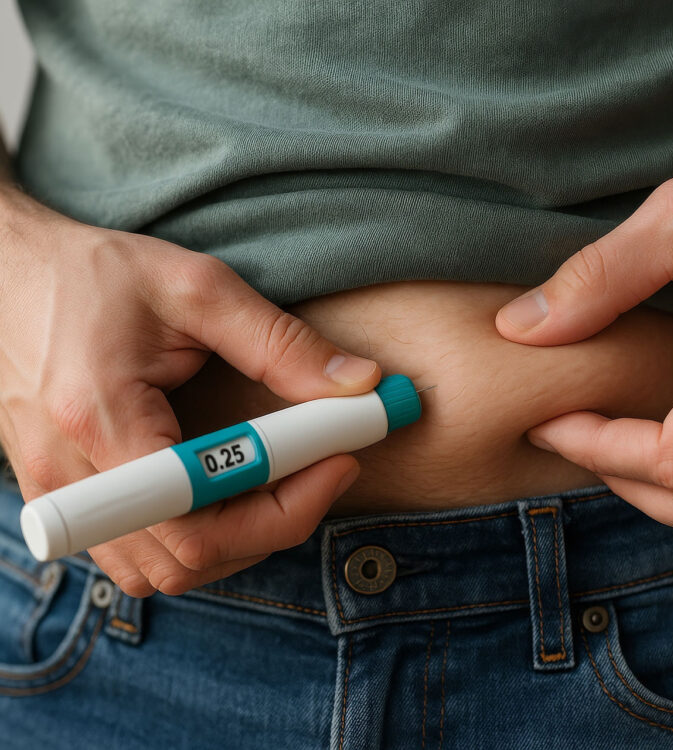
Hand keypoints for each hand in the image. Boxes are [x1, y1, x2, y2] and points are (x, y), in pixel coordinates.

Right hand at [0, 186, 380, 595]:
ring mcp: (59, 498)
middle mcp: (69, 478)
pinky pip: (135, 556)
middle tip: (322, 468)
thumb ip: (281, 342)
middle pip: (189, 560)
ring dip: (239, 539)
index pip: (201, 520)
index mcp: (100, 421)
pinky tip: (226, 489)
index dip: (289, 507)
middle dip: (276, 523)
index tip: (341, 459)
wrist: (6, 273)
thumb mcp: (197, 288)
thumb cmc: (93, 273)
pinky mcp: (63, 500)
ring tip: (281, 478)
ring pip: (163, 572)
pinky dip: (196, 540)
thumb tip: (361, 385)